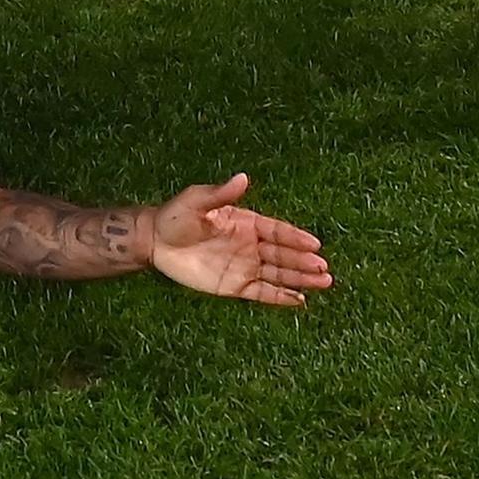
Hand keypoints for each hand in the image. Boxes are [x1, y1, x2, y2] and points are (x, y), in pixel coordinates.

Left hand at [145, 175, 332, 308]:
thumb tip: (243, 177)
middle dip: (304, 261)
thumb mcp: (196, 201)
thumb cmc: (175, 216)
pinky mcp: (234, 286)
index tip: (315, 244)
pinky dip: (281, 297)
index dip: (296, 237)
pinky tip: (300, 300)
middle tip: (324, 269)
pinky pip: (262, 293)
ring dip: (300, 279)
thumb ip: (221, 193)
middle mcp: (250, 245)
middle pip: (283, 254)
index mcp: (246, 223)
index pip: (277, 231)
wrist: (154, 241)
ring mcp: (244, 266)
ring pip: (278, 274)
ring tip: (324, 282)